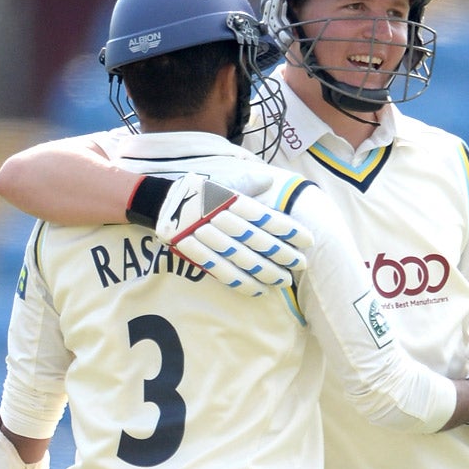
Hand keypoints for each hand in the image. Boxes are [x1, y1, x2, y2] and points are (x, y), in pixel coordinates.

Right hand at [156, 173, 312, 296]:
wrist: (161, 201)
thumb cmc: (199, 190)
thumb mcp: (222, 179)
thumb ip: (247, 180)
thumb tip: (270, 179)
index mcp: (229, 200)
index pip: (265, 217)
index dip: (288, 230)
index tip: (307, 240)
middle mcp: (219, 219)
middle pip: (256, 240)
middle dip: (282, 254)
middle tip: (301, 264)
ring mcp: (206, 238)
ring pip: (241, 259)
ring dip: (266, 272)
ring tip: (284, 280)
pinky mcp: (196, 254)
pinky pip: (221, 271)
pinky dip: (241, 282)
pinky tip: (258, 290)